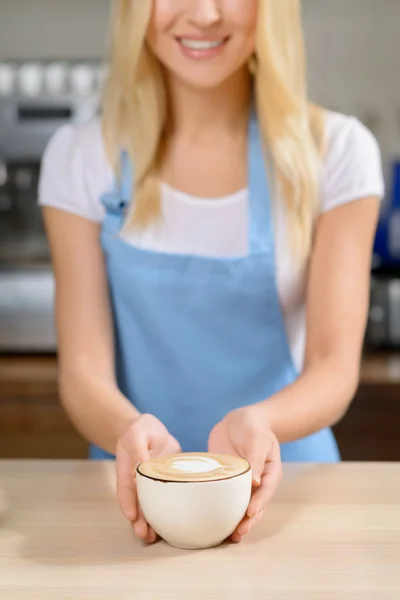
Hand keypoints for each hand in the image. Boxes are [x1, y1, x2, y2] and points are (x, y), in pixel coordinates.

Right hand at [116, 414, 180, 543]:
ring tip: (154, 538)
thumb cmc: (140, 430)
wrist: (150, 428)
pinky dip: (167, 511)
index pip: (126, 490)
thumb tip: (139, 468)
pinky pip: (166, 498)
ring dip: (151, 522)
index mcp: (128, 471)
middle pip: (137, 504)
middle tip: (144, 535)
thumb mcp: (137, 436)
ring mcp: (152, 484)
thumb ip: (138, 451)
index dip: (128, 504)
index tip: (132, 517)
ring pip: (150, 506)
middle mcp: (138, 482)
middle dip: (139, 521)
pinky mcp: (166, 482)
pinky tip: (171, 524)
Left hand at [208, 404, 281, 542]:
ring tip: (229, 537)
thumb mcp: (258, 439)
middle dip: (247, 521)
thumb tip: (254, 482)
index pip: (265, 492)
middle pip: (254, 506)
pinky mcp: (225, 480)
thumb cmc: (254, 426)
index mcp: (268, 473)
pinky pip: (223, 496)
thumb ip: (256, 458)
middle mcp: (256, 482)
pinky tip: (212, 520)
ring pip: (239, 506)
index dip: (258, 504)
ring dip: (235, 521)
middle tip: (238, 534)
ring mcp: (240, 483)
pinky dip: (219, 509)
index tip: (250, 515)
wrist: (241, 418)